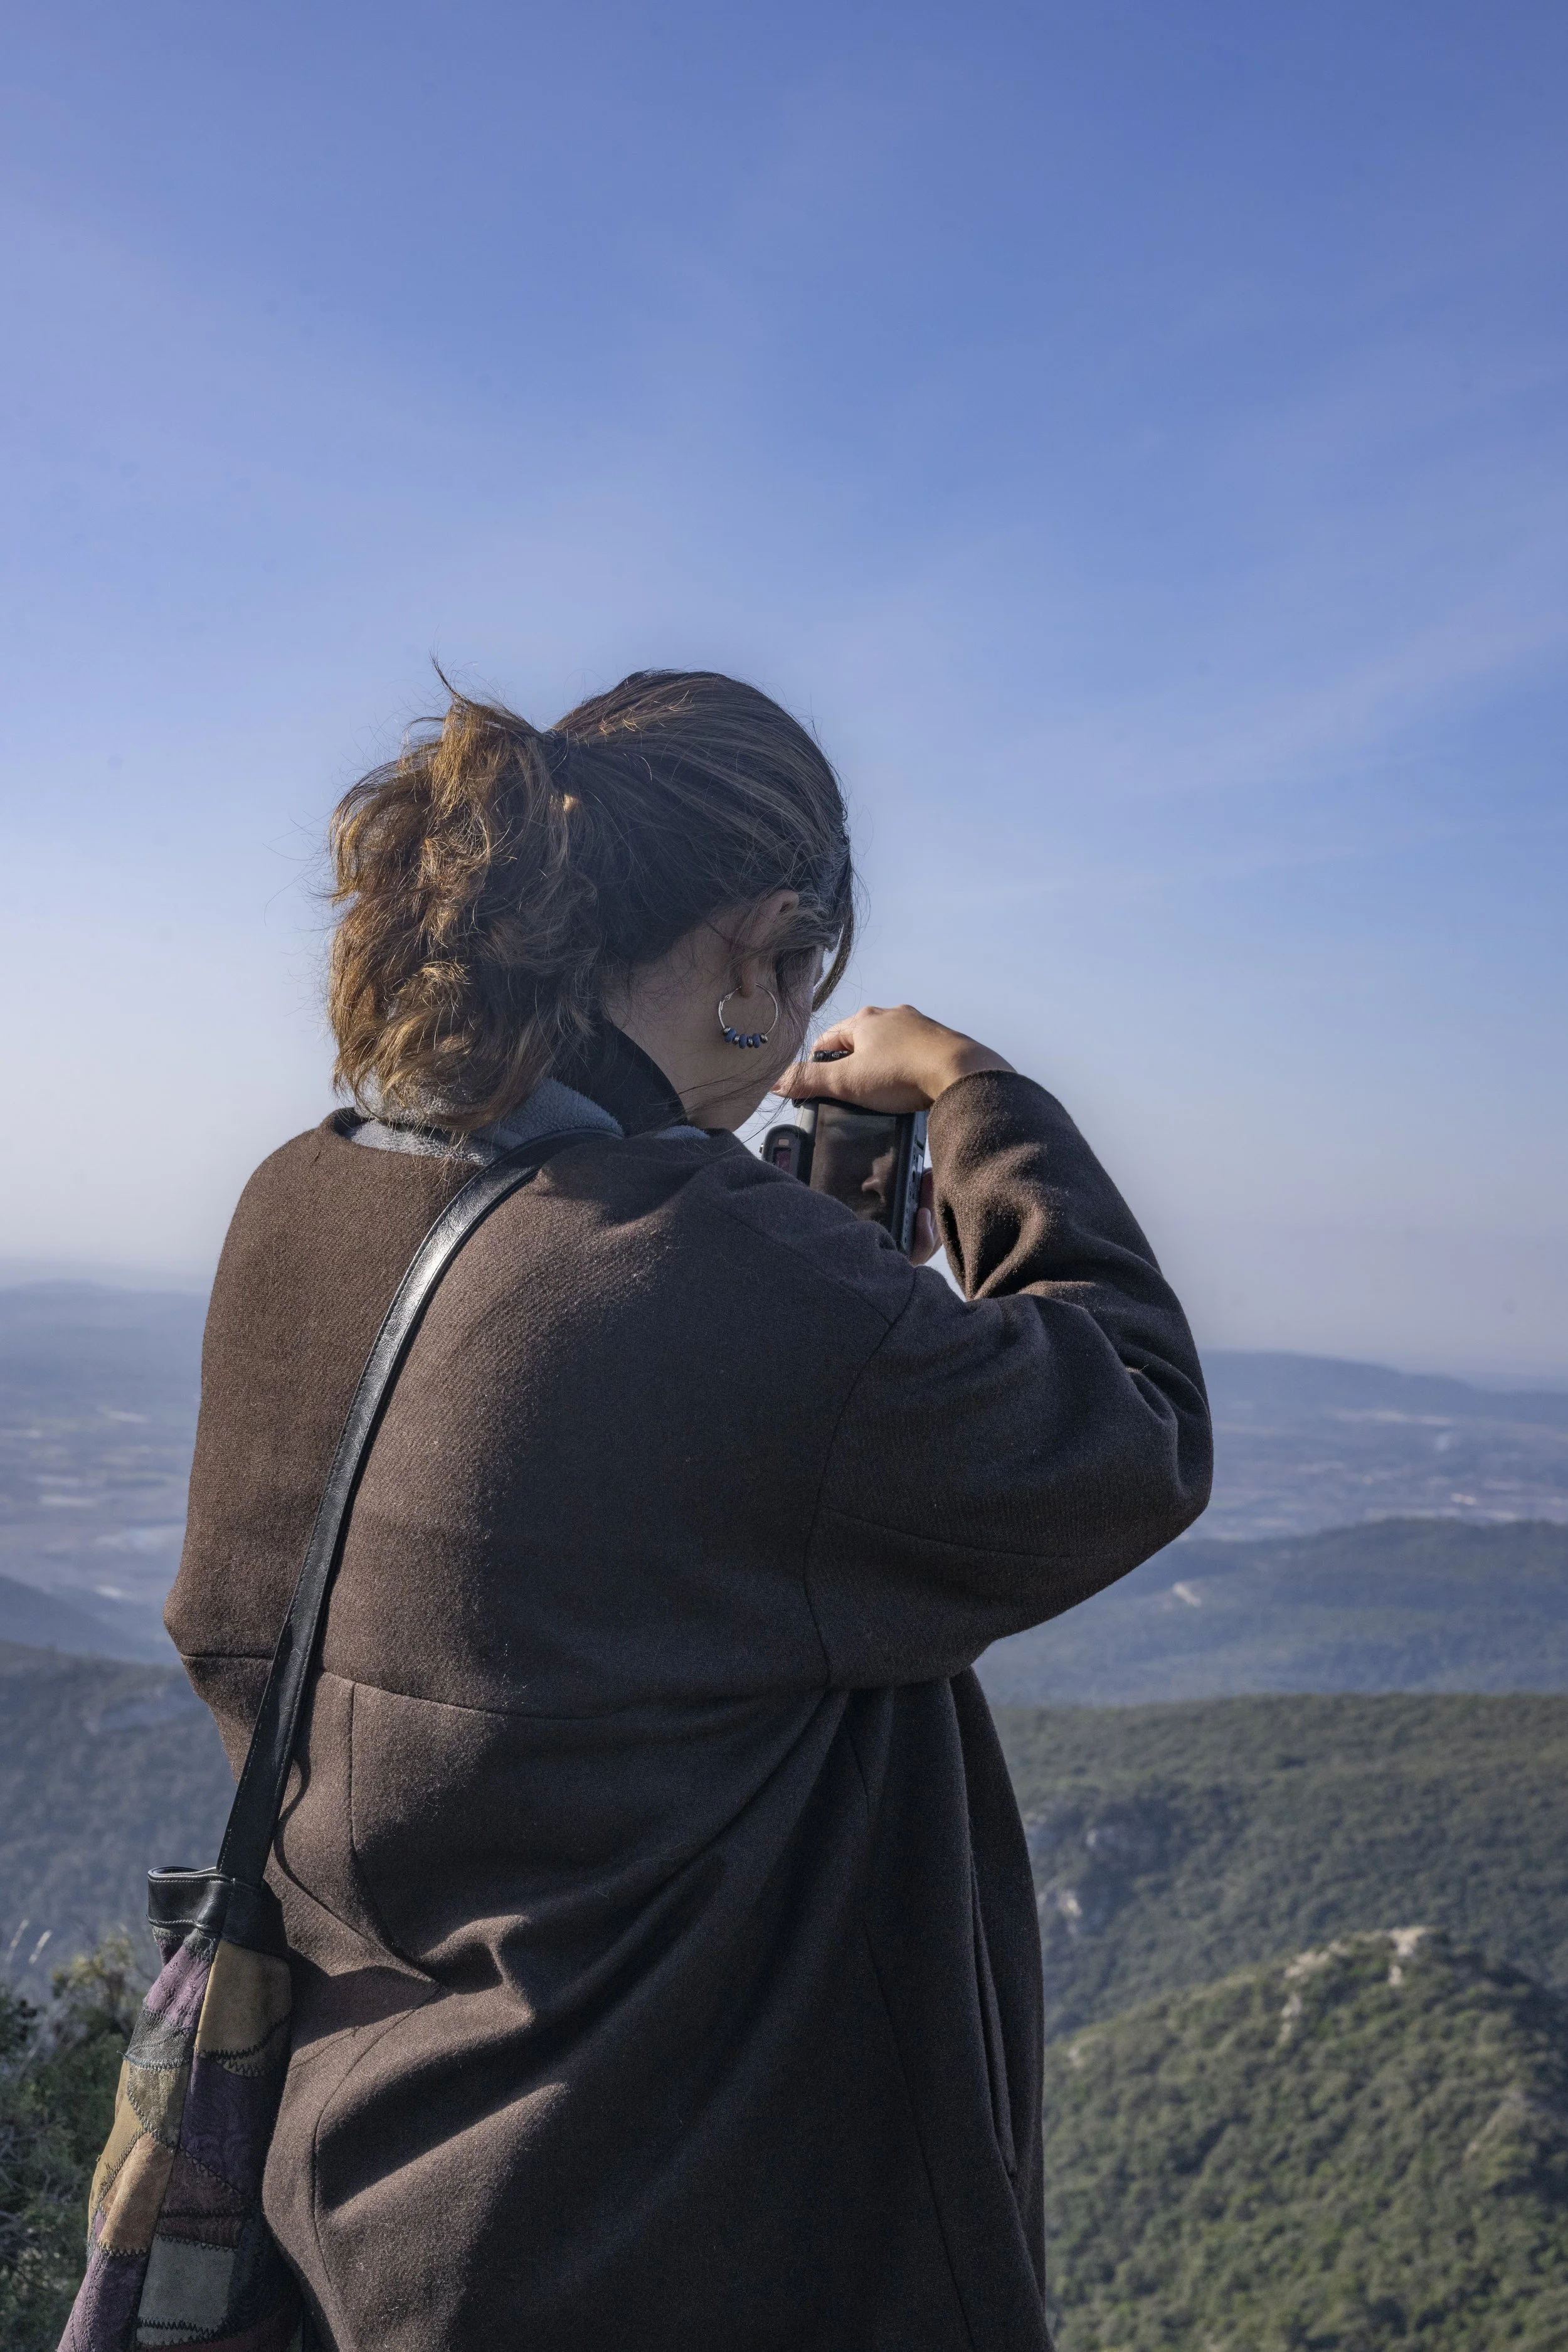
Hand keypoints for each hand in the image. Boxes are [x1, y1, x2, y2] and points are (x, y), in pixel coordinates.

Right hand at [773, 1003, 1013, 1117]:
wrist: (959, 1072)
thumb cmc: (901, 1073)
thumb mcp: (847, 1081)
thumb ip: (809, 1080)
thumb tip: (776, 1081)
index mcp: (863, 1020)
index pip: (828, 1038)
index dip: (819, 1063)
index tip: (820, 1085)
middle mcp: (890, 1015)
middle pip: (858, 1040)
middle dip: (851, 1064)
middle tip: (851, 1092)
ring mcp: (918, 1025)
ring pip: (887, 1044)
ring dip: (880, 1064)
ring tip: (880, 1091)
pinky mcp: (939, 1040)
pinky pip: (912, 1052)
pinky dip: (905, 1066)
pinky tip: (908, 1085)